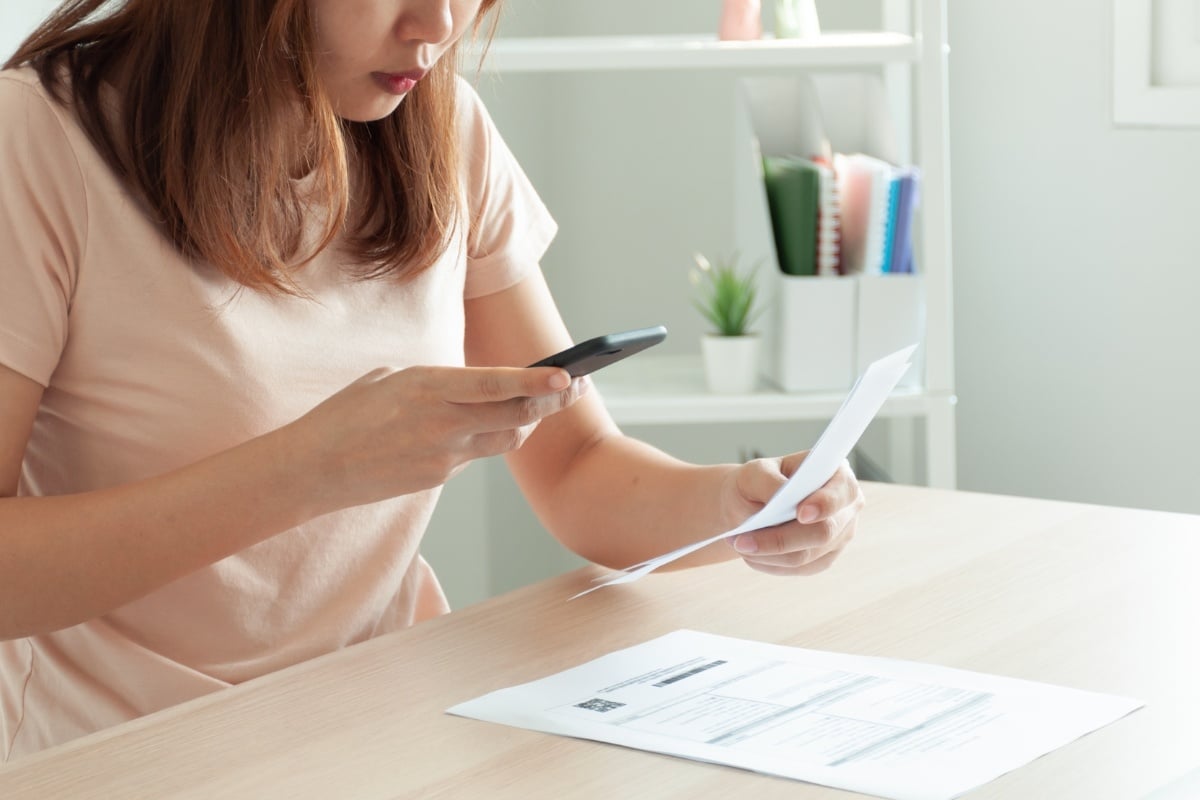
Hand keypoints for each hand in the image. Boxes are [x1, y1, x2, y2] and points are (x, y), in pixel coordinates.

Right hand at [281, 366, 589, 511]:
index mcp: (427, 388)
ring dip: (528, 421)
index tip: (566, 376)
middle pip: (515, 416)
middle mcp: (442, 424)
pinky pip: (476, 454)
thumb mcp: (391, 379)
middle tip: (578, 386)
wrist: (315, 469)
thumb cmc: (348, 413)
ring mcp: (443, 456)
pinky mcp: (439, 477)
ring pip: (505, 439)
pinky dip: (487, 438)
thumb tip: (475, 388)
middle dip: (552, 402)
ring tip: (545, 405)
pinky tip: (487, 425)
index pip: (494, 386)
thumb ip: (438, 382)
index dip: (535, 384)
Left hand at [722, 454, 863, 575]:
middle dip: (780, 539)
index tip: (801, 513)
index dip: (825, 504)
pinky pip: (801, 568)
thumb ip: (769, 481)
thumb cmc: (758, 481)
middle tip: (742, 541)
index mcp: (838, 475)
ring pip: (807, 555)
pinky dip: (772, 564)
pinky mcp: (826, 557)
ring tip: (739, 545)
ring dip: (769, 554)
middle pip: (823, 532)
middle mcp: (847, 507)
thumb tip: (780, 497)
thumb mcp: (756, 472)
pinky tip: (752, 555)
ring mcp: (840, 535)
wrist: (752, 503)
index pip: (842, 492)